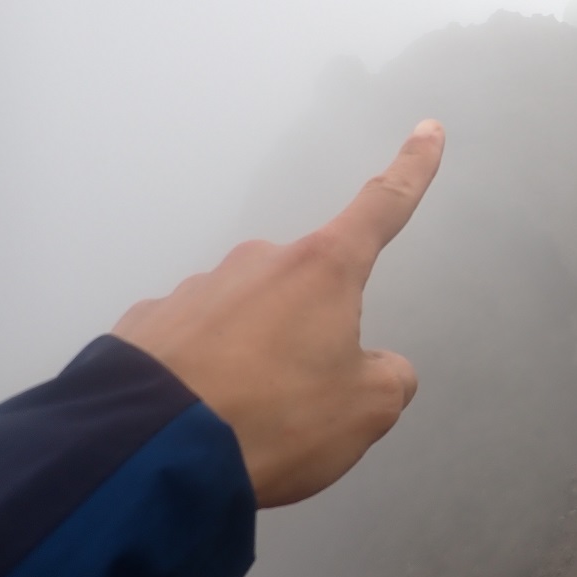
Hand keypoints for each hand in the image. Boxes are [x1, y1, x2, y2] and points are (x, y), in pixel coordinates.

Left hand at [112, 119, 444, 507]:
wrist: (149, 448)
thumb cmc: (276, 416)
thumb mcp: (365, 410)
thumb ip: (388, 378)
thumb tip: (375, 367)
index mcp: (324, 270)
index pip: (382, 207)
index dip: (412, 170)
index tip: (428, 129)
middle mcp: (261, 261)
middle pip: (307, 289)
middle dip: (310, 335)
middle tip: (298, 402)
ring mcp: (198, 287)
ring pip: (248, 319)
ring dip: (253, 359)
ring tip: (241, 421)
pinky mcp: (149, 322)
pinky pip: (195, 344)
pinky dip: (204, 375)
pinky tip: (195, 417)